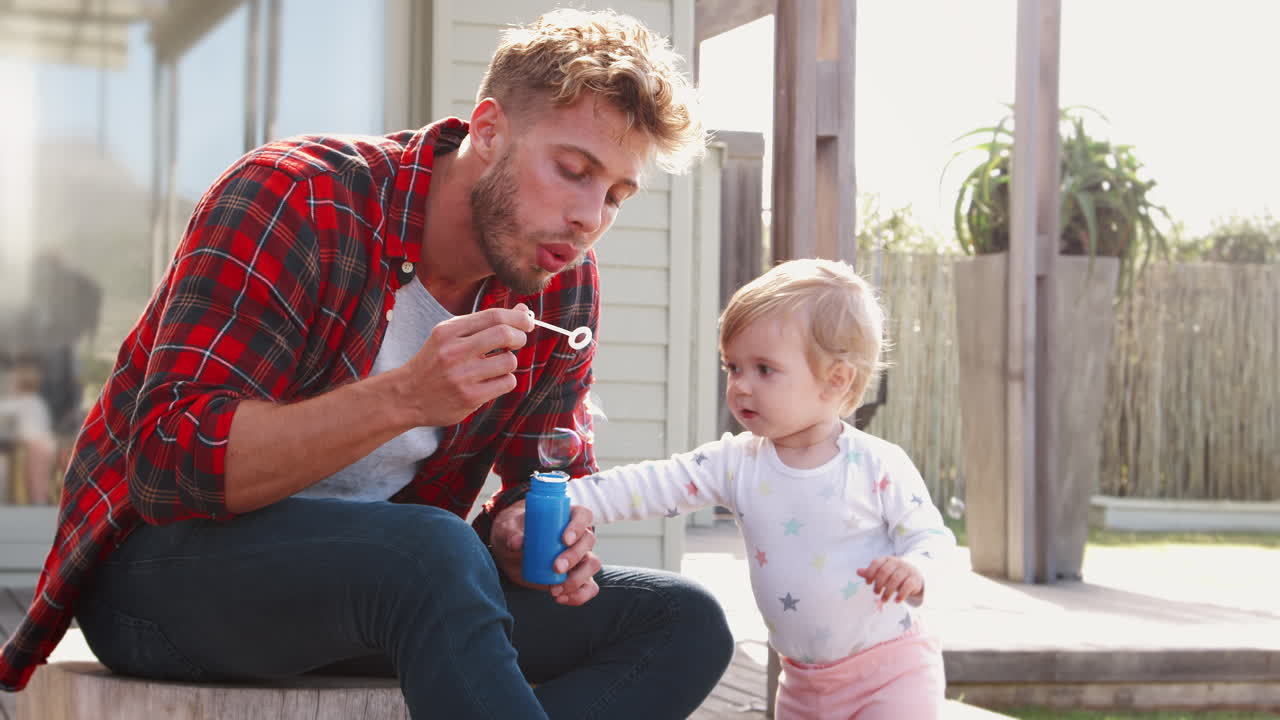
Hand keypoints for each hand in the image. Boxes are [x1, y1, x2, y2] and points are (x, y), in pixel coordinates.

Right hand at [396, 304, 533, 426]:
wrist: (407, 395)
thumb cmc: (436, 361)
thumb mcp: (452, 335)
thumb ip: (486, 322)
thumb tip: (523, 310)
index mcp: (448, 331)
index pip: (493, 316)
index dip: (517, 317)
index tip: (526, 321)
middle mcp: (453, 352)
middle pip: (505, 335)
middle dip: (519, 337)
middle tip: (518, 341)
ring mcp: (461, 376)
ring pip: (509, 361)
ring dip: (509, 362)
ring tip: (496, 365)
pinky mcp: (469, 397)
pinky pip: (506, 383)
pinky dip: (505, 380)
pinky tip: (490, 381)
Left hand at [489, 501, 601, 605]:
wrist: (510, 553)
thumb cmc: (514, 532)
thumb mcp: (509, 528)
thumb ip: (511, 533)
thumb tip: (517, 543)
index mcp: (566, 516)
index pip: (583, 515)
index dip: (578, 526)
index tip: (564, 539)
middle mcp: (578, 536)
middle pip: (589, 541)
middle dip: (575, 556)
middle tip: (556, 567)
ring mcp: (580, 557)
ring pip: (592, 565)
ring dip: (578, 578)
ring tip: (555, 588)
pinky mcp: (576, 577)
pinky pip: (589, 587)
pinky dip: (579, 595)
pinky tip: (560, 598)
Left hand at [857, 556, 922, 603]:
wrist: (916, 576)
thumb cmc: (895, 575)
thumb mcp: (884, 572)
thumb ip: (872, 572)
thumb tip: (858, 571)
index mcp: (887, 559)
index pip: (876, 563)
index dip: (870, 572)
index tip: (867, 583)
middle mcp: (897, 562)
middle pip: (885, 571)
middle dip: (879, 583)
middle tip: (875, 593)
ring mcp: (907, 570)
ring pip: (895, 579)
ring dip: (888, 591)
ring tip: (884, 600)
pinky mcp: (915, 579)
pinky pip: (907, 586)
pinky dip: (901, 594)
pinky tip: (896, 601)